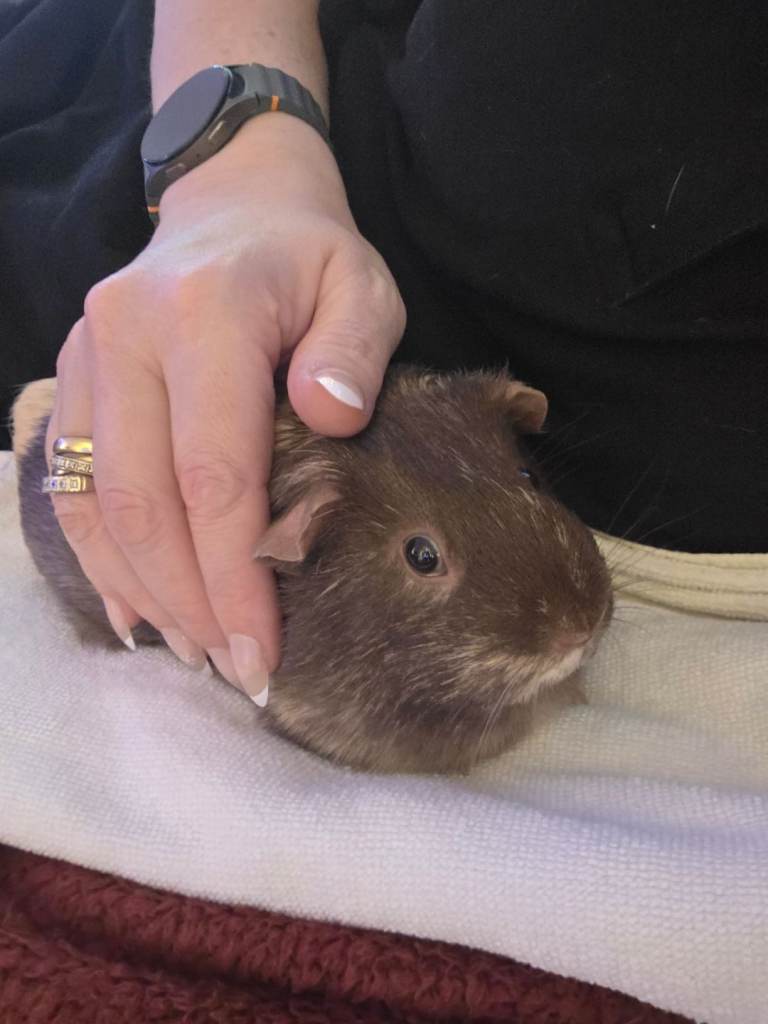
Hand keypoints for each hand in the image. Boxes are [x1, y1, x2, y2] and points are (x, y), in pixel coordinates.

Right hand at [45, 115, 405, 700]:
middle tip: (236, 672)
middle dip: (190, 602)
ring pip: (96, 505)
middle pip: (145, 502)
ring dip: (144, 592)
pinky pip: (71, 487)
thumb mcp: (363, 287)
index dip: (236, 575)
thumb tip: (328, 419)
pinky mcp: (71, 381)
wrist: (233, 204)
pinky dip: (101, 557)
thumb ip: (353, 350)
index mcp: (204, 314)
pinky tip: (136, 610)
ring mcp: (85, 359)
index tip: (263, 653)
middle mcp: (126, 336)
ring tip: (195, 653)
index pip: (215, 472)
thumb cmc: (310, 258)